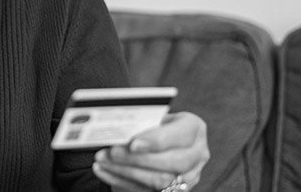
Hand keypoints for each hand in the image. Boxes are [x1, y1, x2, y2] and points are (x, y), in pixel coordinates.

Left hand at [93, 112, 208, 190]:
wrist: (157, 142)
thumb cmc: (152, 124)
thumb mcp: (151, 117)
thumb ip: (141, 121)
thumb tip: (118, 128)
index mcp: (194, 128)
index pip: (180, 135)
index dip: (156, 140)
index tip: (133, 143)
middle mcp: (197, 154)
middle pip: (172, 162)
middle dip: (138, 159)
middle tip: (112, 153)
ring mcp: (189, 176)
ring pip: (160, 180)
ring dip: (125, 171)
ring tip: (102, 161)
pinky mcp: (174, 191)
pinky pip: (146, 190)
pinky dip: (120, 180)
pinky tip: (103, 171)